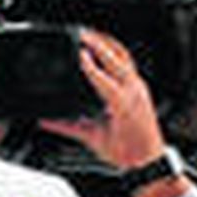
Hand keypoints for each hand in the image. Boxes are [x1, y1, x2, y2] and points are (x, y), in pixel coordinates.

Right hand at [40, 29, 165, 170]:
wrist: (148, 162)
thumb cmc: (127, 153)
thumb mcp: (94, 139)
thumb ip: (68, 127)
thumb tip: (47, 120)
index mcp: (122, 104)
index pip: (104, 79)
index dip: (90, 66)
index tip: (79, 53)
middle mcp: (133, 92)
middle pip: (117, 60)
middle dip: (99, 44)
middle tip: (82, 34)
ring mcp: (139, 89)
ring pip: (125, 58)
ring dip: (109, 44)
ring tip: (93, 35)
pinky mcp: (141, 89)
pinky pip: (130, 64)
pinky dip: (117, 53)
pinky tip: (107, 49)